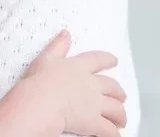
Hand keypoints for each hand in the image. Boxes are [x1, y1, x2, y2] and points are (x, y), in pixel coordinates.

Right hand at [0, 30, 126, 136]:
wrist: (40, 101)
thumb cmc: (38, 82)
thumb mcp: (45, 59)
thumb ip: (57, 46)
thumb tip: (66, 33)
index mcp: (79, 67)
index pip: (98, 60)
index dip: (108, 59)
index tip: (114, 60)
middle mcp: (91, 84)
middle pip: (112, 87)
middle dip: (119, 92)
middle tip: (121, 96)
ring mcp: (94, 104)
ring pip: (115, 109)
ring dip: (120, 115)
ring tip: (121, 120)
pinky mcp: (94, 121)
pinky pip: (109, 130)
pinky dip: (114, 133)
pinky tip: (116, 135)